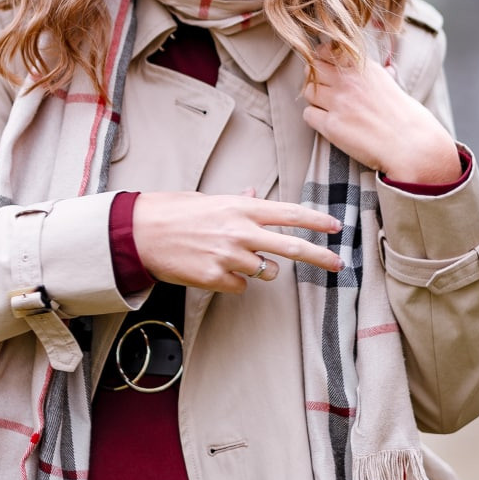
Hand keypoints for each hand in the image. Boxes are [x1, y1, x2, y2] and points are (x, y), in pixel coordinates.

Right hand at [132, 191, 343, 294]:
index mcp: (241, 208)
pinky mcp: (216, 278)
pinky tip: (214, 268)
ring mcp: (229, 256)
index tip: (336, 227)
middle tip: (338, 264)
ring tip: (233, 257)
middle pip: (292, 247)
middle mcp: (240, 231)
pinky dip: (233, 281)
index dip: (316, 221)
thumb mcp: (210, 199)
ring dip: (259, 268)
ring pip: (265, 271)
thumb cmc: (174, 212)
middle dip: (320, 257)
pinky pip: (241, 286)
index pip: (289, 213)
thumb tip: (254, 193)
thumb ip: (238, 201)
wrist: (140, 233)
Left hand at [301, 46, 461, 183]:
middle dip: (314, 77)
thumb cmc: (408, 119)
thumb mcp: (393, 86)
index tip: (326, 68)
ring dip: (314, 98)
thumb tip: (387, 70)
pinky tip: (329, 124)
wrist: (411, 145)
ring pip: (308, 90)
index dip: (322, 59)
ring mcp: (338, 102)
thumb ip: (380, 76)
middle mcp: (349, 81)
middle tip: (323, 90)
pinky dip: (315, 118)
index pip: (328, 51)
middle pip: (312, 68)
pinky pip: (308, 114)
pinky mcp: (331, 125)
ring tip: (328, 108)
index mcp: (364, 68)